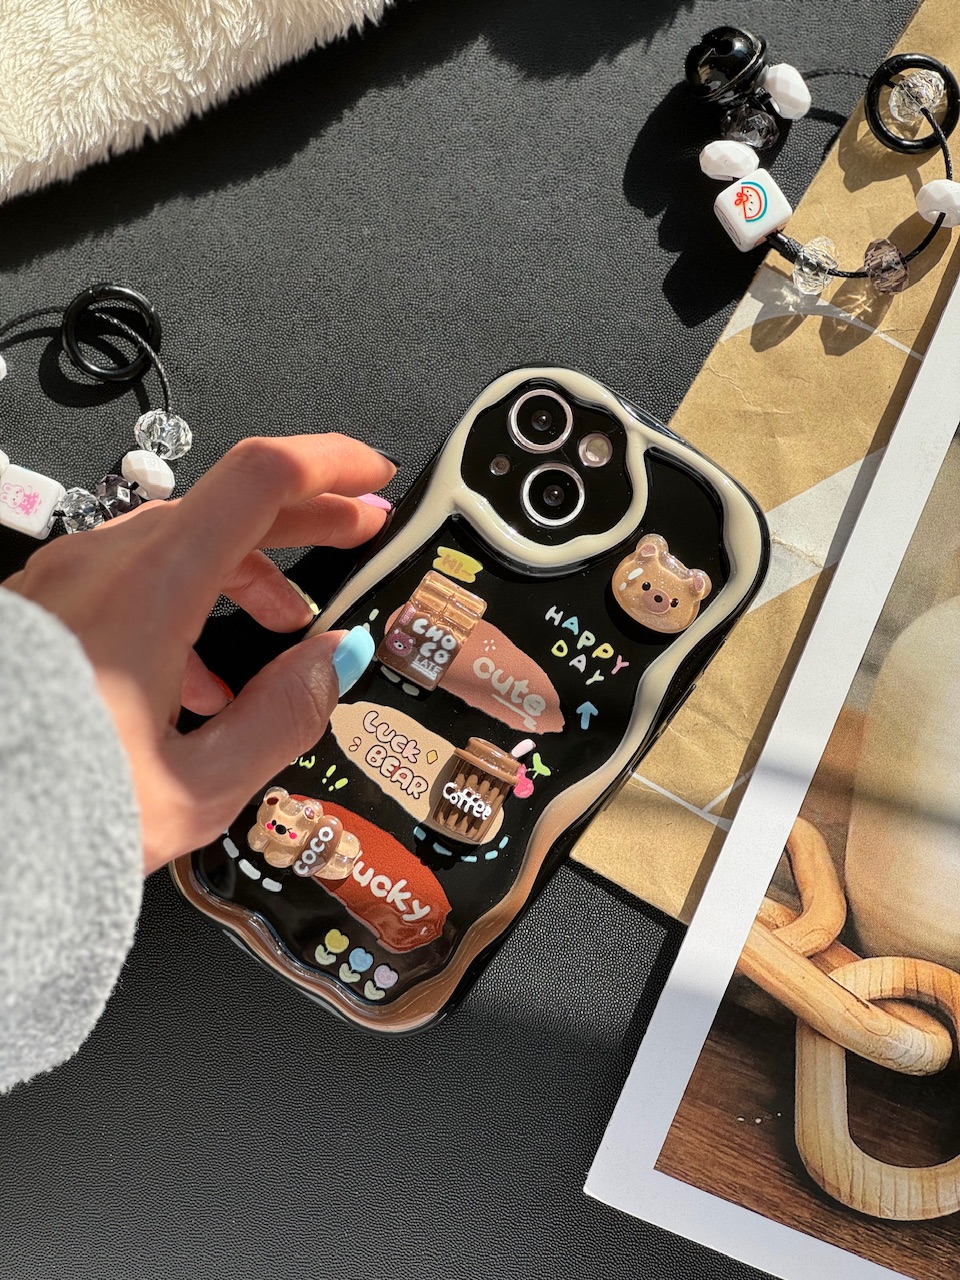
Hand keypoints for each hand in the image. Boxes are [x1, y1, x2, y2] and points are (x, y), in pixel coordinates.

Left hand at [2, 433, 394, 874]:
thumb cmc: (45, 813)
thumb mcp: (192, 789)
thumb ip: (280, 718)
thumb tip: (333, 663)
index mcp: (148, 591)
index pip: (260, 479)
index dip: (330, 465)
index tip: (371, 475)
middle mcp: (100, 566)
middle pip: (226, 504)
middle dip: (305, 516)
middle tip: (357, 531)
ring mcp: (64, 582)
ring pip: (178, 541)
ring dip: (246, 568)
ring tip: (283, 625)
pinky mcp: (44, 608)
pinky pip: (131, 577)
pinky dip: (189, 599)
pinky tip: (200, 675)